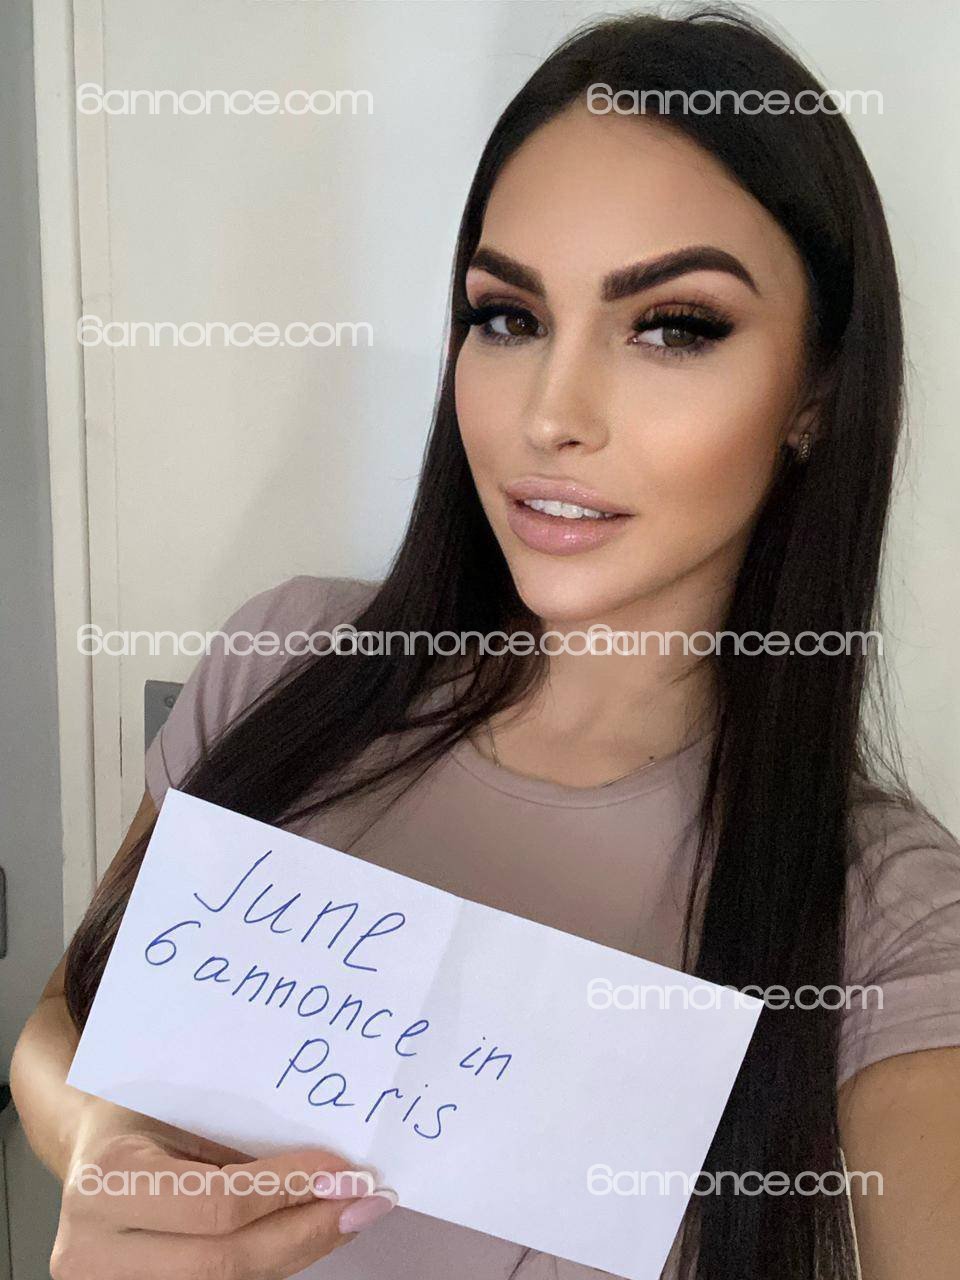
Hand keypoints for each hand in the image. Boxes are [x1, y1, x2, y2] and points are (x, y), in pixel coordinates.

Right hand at [51, 1098, 396, 1279]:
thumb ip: (237, 1138)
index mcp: (104, 1183)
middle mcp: (93, 1250)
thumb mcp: (178, 1104)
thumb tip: (330, 1162)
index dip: (288, 1190)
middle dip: (306, 1232)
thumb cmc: (139, 1113)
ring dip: (297, 1251)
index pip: (214, 1203)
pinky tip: (308, 1233)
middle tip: (364, 1203)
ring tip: (347, 1217)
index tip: (345, 1171)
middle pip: (223, 1261)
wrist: (91, 1150)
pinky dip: (272, 1261)